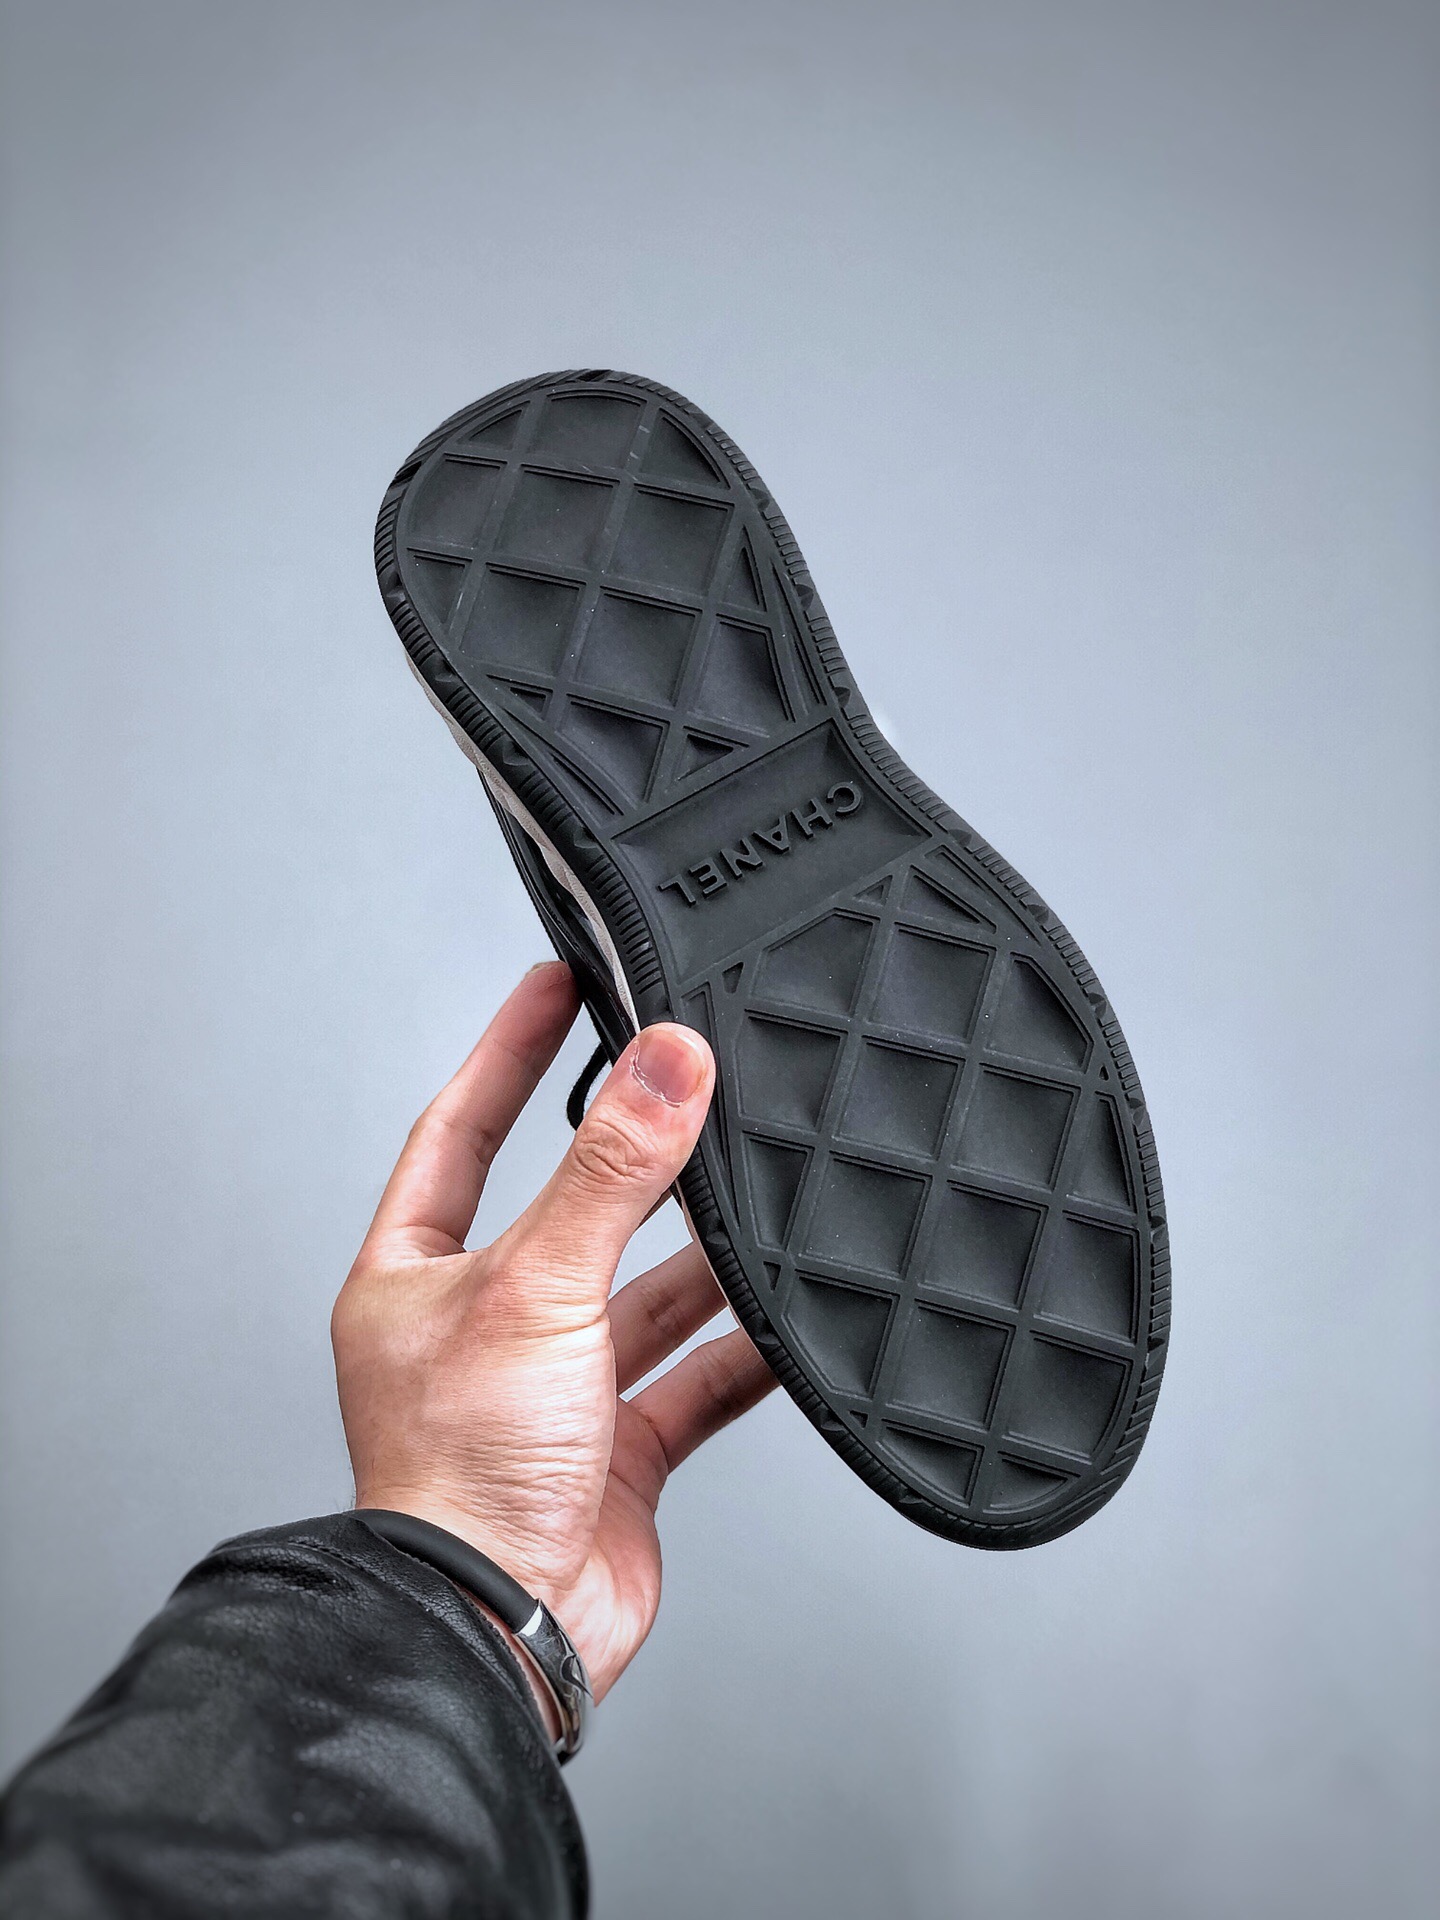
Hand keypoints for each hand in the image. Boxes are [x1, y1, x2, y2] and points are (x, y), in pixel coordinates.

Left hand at [332, 962, 775, 1701]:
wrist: (502, 1629)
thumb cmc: (461, 1476)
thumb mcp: (537, 1287)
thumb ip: (610, 1171)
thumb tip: (666, 1062)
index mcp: (415, 1278)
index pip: (461, 1131)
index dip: (507, 1051)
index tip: (555, 981)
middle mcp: (481, 1328)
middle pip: (568, 1210)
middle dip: (629, 1154)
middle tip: (682, 1073)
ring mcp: (551, 1391)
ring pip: (642, 1296)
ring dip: (700, 1257)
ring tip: (758, 1190)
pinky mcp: (614, 1450)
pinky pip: (693, 1380)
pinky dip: (742, 1351)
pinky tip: (788, 1320)